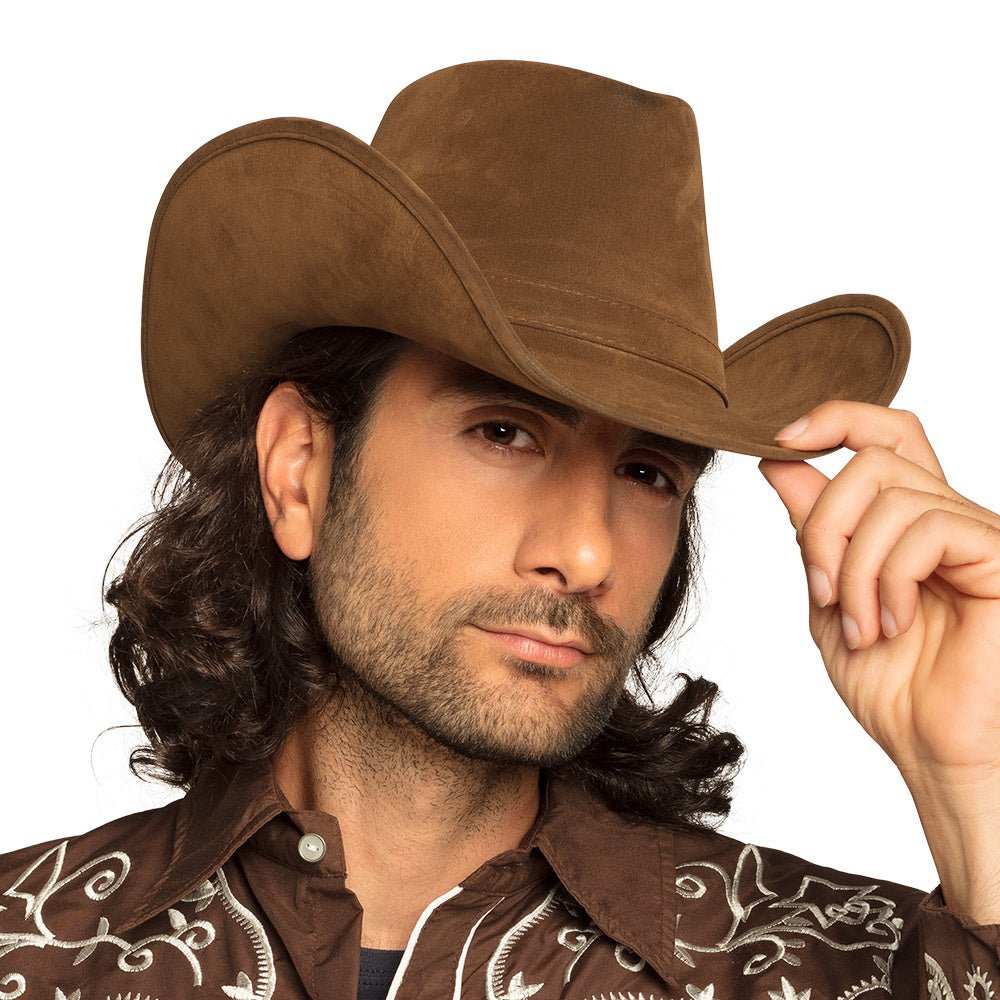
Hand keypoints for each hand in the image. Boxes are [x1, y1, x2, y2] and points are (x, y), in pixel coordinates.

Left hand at [756, 401, 999, 786]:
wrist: (931, 748)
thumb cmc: (890, 682)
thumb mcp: (829, 595)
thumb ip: (812, 529)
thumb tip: (781, 460)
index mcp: (908, 521)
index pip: (884, 434)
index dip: (836, 419)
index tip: (780, 440)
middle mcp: (947, 516)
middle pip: (874, 457)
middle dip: (824, 521)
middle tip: (821, 589)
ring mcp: (977, 534)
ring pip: (892, 495)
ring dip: (853, 566)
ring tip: (860, 624)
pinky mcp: (997, 558)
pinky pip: (928, 529)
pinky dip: (888, 579)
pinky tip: (892, 624)